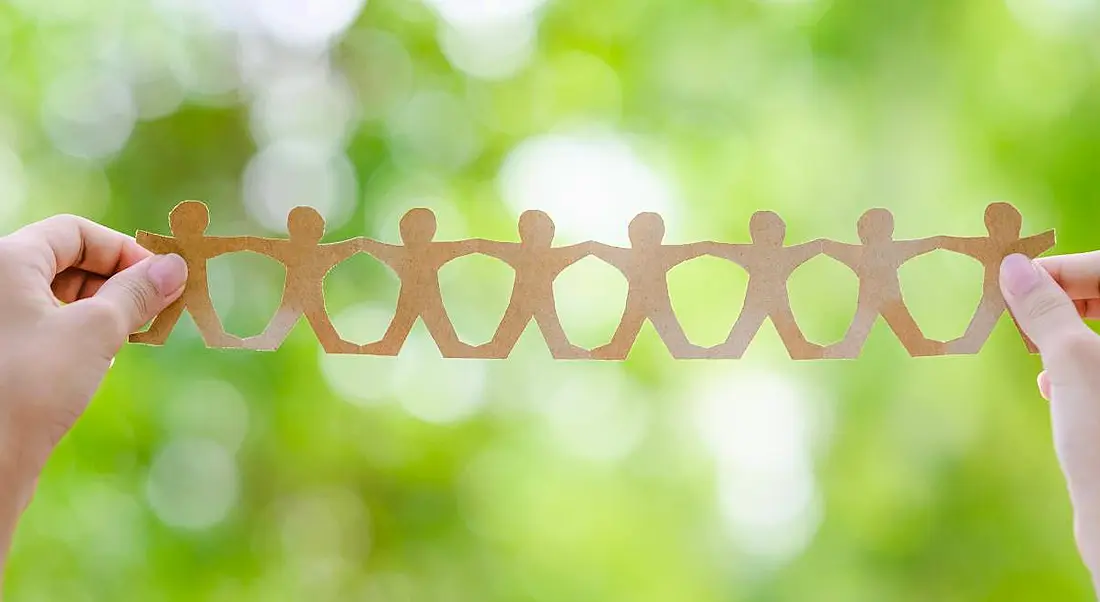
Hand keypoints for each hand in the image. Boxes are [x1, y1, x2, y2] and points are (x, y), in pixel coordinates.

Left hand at [0, 215, 186, 558]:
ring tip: (132, 337)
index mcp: (5, 260)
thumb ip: (137, 292)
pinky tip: (100, 360)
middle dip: (116, 282)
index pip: (74, 231)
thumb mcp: (95, 331)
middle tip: (156, 309)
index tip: (161, 278)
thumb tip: (176, 265)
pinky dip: (79, 335)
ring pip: (58, 297)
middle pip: (65, 261)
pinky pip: (45, 327)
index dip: (122, 249)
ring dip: (102, 310)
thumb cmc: (31, 386)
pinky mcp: (1, 356)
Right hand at [999, 252, 1099, 590]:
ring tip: (1036, 355)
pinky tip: (1052, 387)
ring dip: (1067, 335)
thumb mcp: (1069, 360)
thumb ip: (1044, 308)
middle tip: (1023, 314)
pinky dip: (1078, 365)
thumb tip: (1014, 268)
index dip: (1064, 269)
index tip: (1016, 279)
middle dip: (1065, 301)